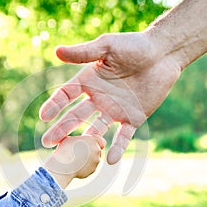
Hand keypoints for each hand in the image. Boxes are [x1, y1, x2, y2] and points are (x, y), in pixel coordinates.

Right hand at [40, 32, 180, 163]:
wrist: (163, 54)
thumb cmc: (134, 45)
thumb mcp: (107, 46)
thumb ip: (83, 53)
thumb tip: (56, 51)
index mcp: (90, 81)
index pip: (66, 95)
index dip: (54, 105)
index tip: (43, 116)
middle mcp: (99, 98)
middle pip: (76, 116)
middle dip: (62, 129)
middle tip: (48, 142)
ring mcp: (115, 110)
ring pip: (95, 129)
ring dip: (85, 141)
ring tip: (74, 154)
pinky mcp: (133, 119)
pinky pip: (123, 136)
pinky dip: (117, 148)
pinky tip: (110, 161)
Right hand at [44, 135, 105, 188]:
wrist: (63, 166)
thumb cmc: (64, 150)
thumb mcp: (70, 138)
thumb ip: (79, 139)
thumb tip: (78, 141)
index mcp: (94, 140)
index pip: (100, 141)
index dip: (94, 142)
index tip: (86, 144)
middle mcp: (98, 151)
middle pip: (97, 150)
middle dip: (90, 151)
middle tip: (78, 151)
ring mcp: (96, 162)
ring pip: (93, 159)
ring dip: (87, 160)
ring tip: (74, 159)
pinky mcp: (92, 171)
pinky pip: (89, 168)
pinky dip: (84, 167)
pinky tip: (74, 166)